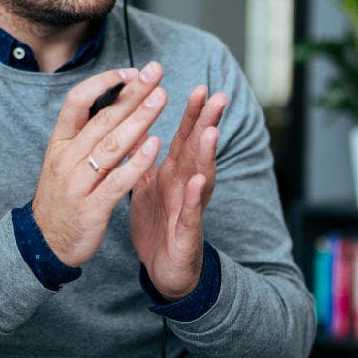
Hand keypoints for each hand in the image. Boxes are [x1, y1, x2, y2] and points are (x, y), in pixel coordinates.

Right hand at [32, 62, 168, 266]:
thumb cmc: (62, 198)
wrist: (44, 244)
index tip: (130, 71)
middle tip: (156, 73)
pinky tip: (155, 145)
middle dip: (132, 94)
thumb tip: (110, 100)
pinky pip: (117, 181)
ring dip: (139, 120)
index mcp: (59, 143)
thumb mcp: (63, 160)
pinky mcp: (92, 208)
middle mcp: (66, 159)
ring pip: (111, 145)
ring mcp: (78, 184)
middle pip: (102, 118)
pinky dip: (137, 162)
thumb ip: (84, 133)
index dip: (104, 82)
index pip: (77, 101)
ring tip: (162, 98)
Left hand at [130, 84, 227, 299]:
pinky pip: (191, 213)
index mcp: (173, 174)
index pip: (184, 139)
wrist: (163, 270)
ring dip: (205, 156)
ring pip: (200, 178)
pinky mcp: (186, 233)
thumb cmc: (159, 226)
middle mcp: (186, 186)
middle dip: (207, 124)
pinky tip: (199, 183)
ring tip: (210, 133)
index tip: (200, 87)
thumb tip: (139, 127)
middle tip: (218, 96)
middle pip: (197, 151)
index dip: (192, 114)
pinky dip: (194, 198)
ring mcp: (189, 208)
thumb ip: (146, 159)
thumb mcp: (148, 187)